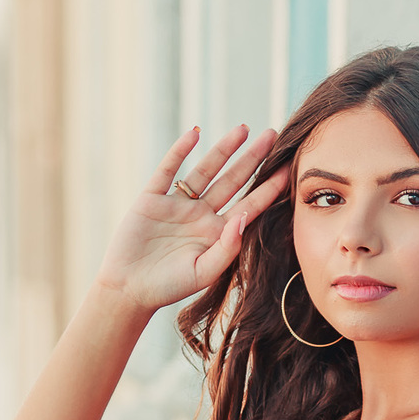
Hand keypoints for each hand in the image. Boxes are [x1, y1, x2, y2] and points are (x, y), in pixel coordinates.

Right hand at [97, 124, 288, 313]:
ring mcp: (178, 204)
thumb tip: (245, 216)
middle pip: (233, 180)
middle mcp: (201, 215)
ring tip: (243, 129)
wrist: (129, 289)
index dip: (269, 187)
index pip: (250, 204)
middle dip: (253, 158)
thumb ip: (228, 247)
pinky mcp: (152, 199)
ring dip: (223, 149)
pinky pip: (168, 170)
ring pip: (206, 170)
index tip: (289, 168)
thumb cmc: (169, 286)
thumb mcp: (205, 272)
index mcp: (218, 233)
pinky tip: (194, 134)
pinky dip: (180, 151)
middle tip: (272, 134)